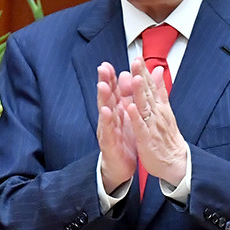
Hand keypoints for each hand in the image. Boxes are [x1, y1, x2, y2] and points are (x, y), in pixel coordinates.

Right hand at [97, 63, 137, 192]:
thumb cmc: (124, 140)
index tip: (108, 63)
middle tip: (102, 68)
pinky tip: (106, 112)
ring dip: (103, 98)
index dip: (110, 78)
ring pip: (105, 111)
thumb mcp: (127, 117)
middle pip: (106, 97)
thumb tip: (128, 76)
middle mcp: (109, 118)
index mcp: (116, 111)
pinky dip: (107, 121)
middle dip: (104, 82)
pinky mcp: (109, 143)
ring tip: (102, 85)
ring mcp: (108, 130)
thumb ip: (127, 97)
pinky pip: (108, 130)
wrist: (121, 166)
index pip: (112, 91)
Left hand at [120, 61, 189, 187]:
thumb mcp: (164, 110)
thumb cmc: (167, 137)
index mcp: (159, 106)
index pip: (151, 85)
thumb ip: (159, 89)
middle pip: (148, 92)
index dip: (144, 71)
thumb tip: (158, 70)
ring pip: (145, 106)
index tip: (138, 57)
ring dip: (140, 92)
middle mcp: (157, 113)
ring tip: (135, 78)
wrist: (175, 161)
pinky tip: (130, 107)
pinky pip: (141, 126)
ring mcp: (152, 126)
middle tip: (136, 61)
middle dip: (142, 76)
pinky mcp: (147, 139)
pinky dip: (136, 117)